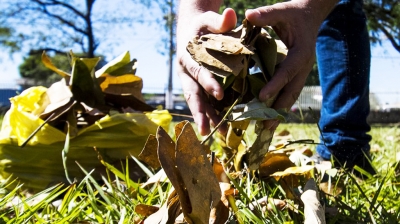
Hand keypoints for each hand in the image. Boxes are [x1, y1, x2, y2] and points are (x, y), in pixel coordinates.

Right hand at [176, 8, 236, 134]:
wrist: (192, 31)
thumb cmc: (201, 25)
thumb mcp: (208, 19)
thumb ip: (218, 20)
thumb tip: (230, 13)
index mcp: (187, 57)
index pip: (197, 71)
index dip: (207, 82)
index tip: (220, 93)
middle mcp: (186, 74)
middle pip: (192, 95)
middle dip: (199, 113)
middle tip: (205, 130)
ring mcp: (192, 83)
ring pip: (199, 104)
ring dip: (209, 120)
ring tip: (221, 135)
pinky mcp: (199, 88)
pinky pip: (206, 104)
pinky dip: (215, 116)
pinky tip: (226, 128)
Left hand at [245, 0, 337, 129]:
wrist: (311, 15)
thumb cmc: (294, 13)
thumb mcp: (282, 11)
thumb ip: (266, 15)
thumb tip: (248, 16)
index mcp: (301, 52)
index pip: (287, 71)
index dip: (275, 84)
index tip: (262, 98)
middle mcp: (304, 66)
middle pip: (292, 91)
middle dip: (279, 109)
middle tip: (265, 126)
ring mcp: (302, 73)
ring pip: (291, 96)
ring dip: (280, 112)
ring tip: (266, 129)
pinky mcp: (296, 75)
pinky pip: (289, 93)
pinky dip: (280, 105)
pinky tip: (269, 117)